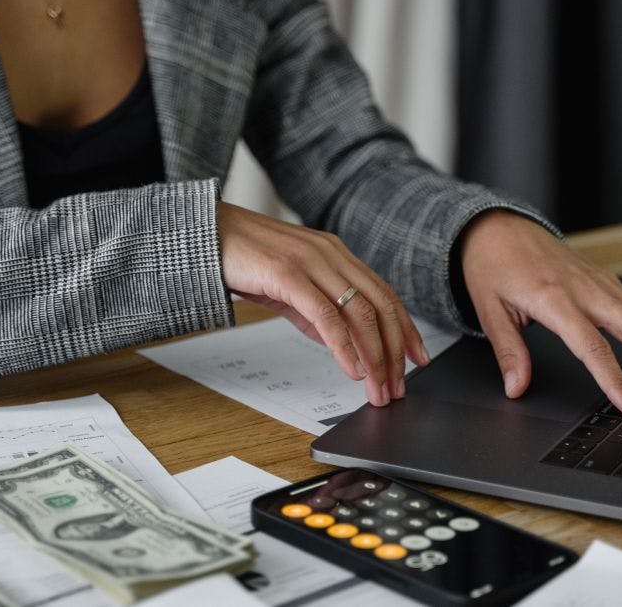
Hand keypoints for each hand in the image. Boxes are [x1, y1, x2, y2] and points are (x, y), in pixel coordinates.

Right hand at [217, 202, 429, 405]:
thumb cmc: (243, 257)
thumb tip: (340, 342)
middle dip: (395, 350)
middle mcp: (331, 254)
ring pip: (359, 312)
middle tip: (399, 385)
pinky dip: (344, 346)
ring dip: (375, 355)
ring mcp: (311, 262)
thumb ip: (316, 311)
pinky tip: (351, 369)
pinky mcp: (288, 274)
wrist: (203, 234)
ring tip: (378, 387)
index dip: (405, 328)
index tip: (418, 358)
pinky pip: (326, 315)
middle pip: (380, 305)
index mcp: (336, 254)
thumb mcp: (289, 286)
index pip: (384, 293)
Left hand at [459, 210, 621, 416]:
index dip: (615, 381)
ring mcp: (602, 282)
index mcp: (553, 298)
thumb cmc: (492, 264)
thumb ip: (508, 352)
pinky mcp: (608, 280)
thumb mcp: (488, 309)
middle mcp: (586, 288)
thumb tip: (516, 388)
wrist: (499, 226)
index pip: (592, 347)